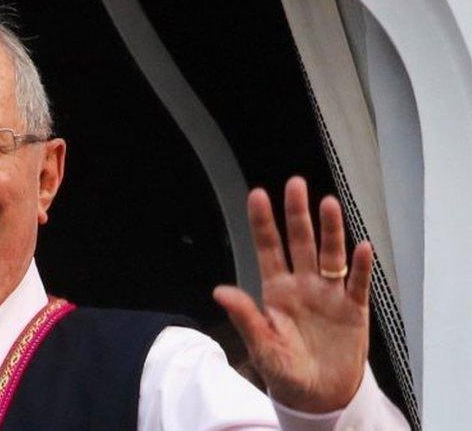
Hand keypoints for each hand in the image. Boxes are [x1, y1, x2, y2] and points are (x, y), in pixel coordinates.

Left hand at [213, 176, 372, 411]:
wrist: (318, 395)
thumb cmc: (285, 370)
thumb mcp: (261, 345)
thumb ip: (244, 316)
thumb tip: (219, 291)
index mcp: (276, 291)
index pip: (268, 249)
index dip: (263, 223)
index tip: (258, 195)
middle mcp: (303, 285)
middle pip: (300, 242)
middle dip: (297, 214)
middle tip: (295, 185)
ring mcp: (329, 294)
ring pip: (330, 255)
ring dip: (330, 231)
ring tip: (328, 204)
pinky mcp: (353, 310)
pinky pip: (358, 284)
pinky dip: (361, 267)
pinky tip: (362, 248)